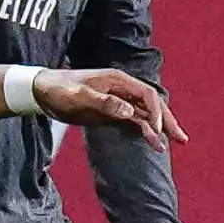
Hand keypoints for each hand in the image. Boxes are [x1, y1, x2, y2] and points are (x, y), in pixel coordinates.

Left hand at [33, 68, 188, 151]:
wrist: (41, 91)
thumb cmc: (58, 89)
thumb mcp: (79, 95)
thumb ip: (104, 103)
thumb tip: (129, 111)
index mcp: (116, 80)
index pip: (146, 94)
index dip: (156, 111)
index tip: (157, 130)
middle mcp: (121, 89)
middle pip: (152, 104)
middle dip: (167, 120)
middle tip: (181, 138)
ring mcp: (117, 100)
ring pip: (145, 113)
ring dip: (159, 127)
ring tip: (174, 143)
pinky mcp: (110, 111)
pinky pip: (133, 120)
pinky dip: (145, 130)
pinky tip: (153, 142)